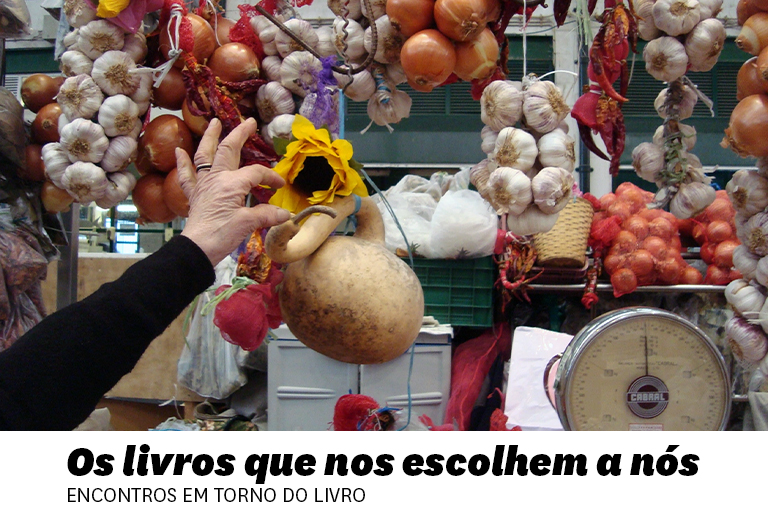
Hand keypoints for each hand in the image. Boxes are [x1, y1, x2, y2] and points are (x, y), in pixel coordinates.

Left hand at [176, 118, 289, 265]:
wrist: (198, 248)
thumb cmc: (222, 234)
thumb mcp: (248, 224)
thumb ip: (267, 215)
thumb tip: (286, 214)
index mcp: (232, 183)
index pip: (256, 173)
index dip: (270, 177)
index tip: (280, 185)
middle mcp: (216, 178)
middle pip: (229, 150)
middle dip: (240, 135)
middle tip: (248, 121)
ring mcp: (203, 185)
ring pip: (205, 155)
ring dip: (210, 137)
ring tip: (214, 122)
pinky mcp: (194, 195)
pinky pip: (186, 175)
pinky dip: (182, 162)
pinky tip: (179, 151)